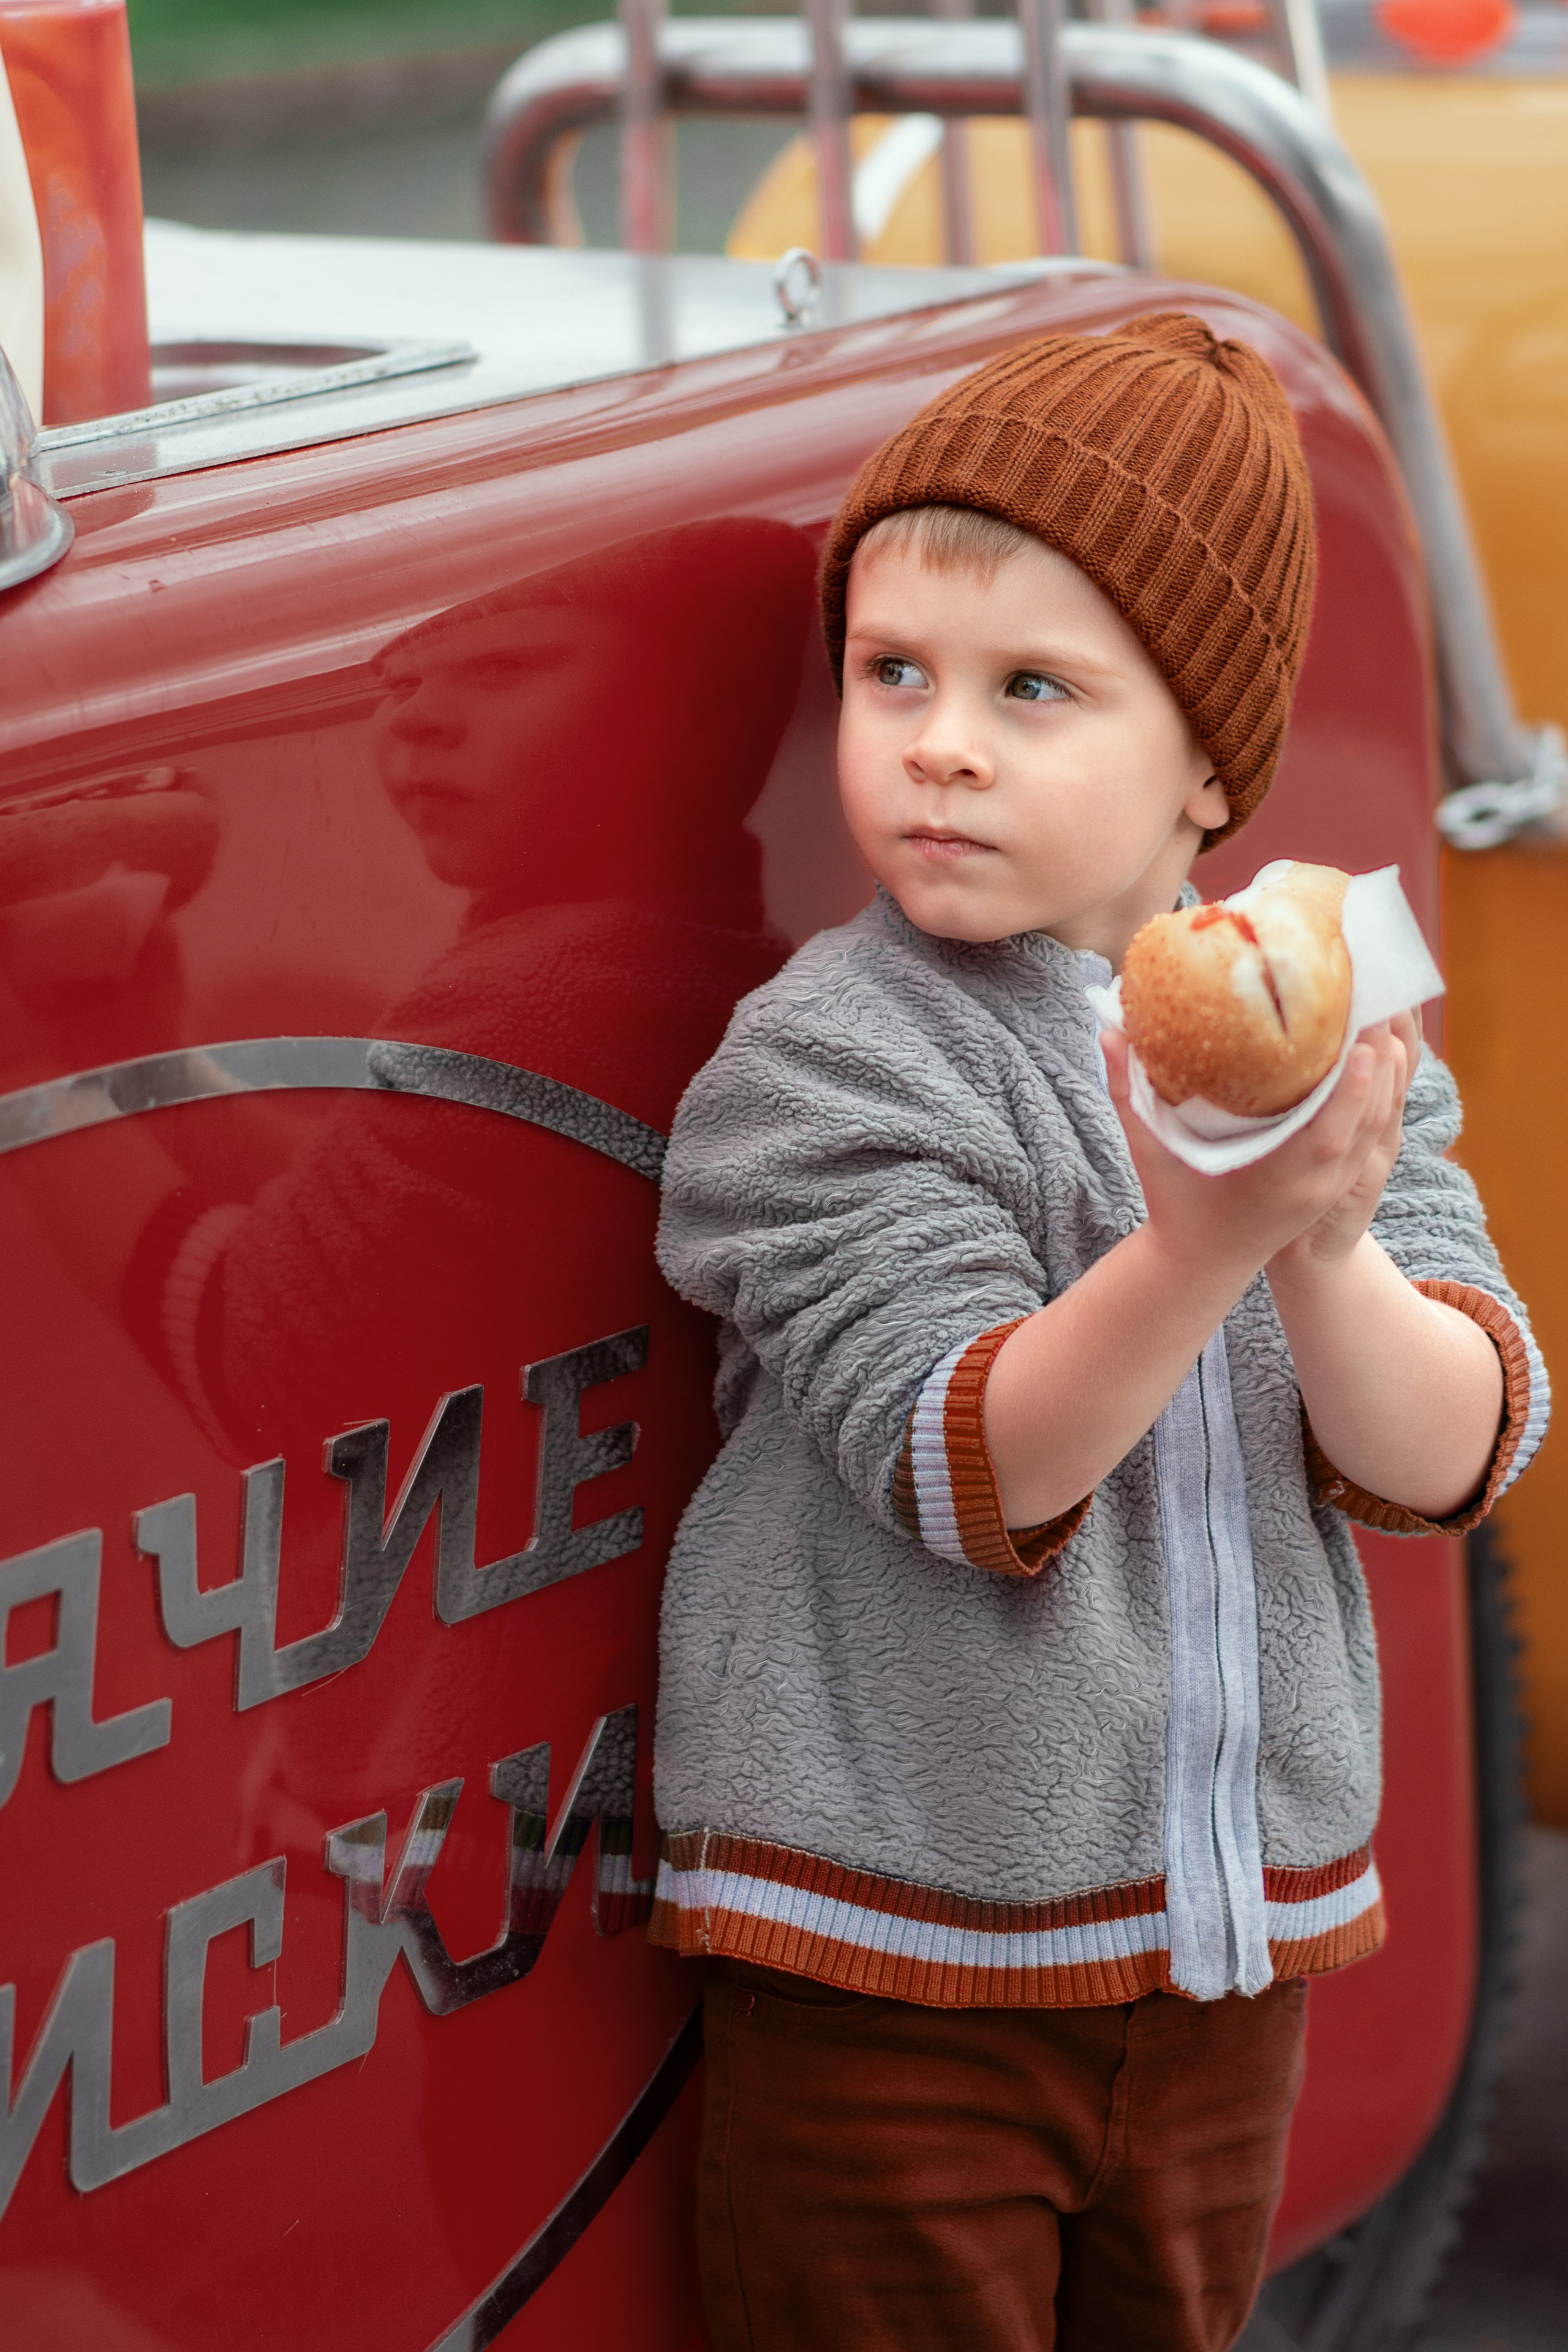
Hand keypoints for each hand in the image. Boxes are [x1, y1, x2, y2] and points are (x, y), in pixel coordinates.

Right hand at [1101, 1020, 1409, 1299]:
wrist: (1202, 1264)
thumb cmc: (1173, 1205)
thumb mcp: (1148, 1152)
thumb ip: (1128, 1094)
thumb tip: (1109, 1034)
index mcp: (1272, 1183)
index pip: (1326, 1137)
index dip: (1351, 1091)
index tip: (1362, 1041)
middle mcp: (1312, 1188)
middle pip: (1368, 1123)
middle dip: (1383, 1062)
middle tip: (1383, 1002)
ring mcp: (1330, 1187)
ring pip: (1379, 1126)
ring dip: (1391, 1073)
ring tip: (1387, 1013)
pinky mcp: (1337, 1182)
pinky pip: (1374, 1132)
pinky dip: (1383, 1091)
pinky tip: (1379, 1050)